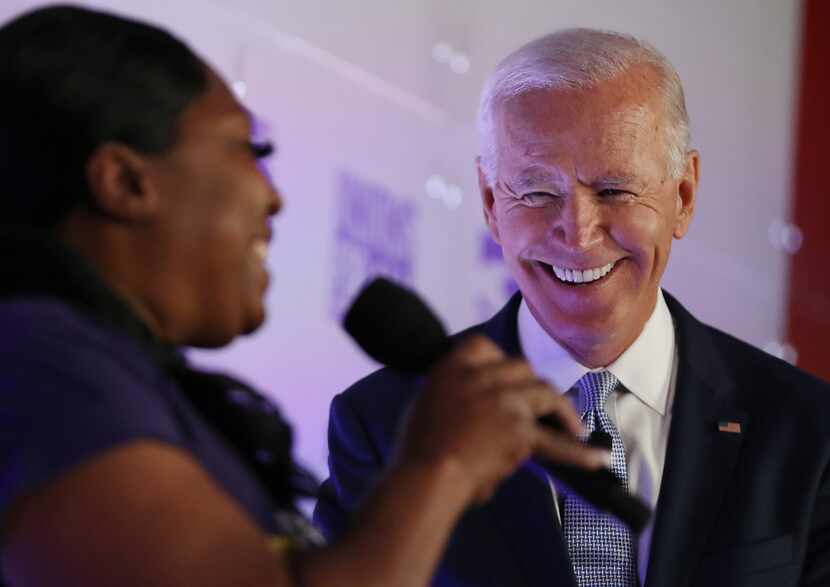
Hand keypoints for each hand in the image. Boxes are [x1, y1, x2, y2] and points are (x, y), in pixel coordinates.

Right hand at [393, 335, 608, 502]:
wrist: (426, 475)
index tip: (507, 376)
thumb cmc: (418, 449)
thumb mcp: (427, 403)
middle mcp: (482, 376)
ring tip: (575, 427)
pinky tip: (596, 458)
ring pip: (546, 394)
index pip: (485, 347)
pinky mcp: (521, 429)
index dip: (499, 362)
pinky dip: (579, 453)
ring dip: (562, 410)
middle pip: (522, 369)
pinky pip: (557, 442)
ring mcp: (505, 399)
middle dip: (533, 387)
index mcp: (453, 365)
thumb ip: (455, 393)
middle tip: (542, 405)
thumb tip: (477, 404)